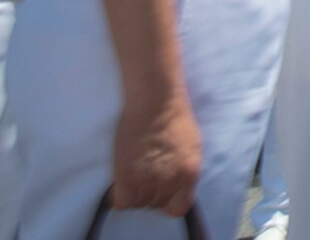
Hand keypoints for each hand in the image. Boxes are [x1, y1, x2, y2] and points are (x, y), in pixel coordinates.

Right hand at [110, 92, 201, 214]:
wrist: (155, 102)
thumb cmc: (174, 118)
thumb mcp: (191, 148)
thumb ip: (183, 171)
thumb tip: (175, 186)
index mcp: (189, 174)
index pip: (179, 208)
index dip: (168, 201)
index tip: (161, 192)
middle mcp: (170, 181)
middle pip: (155, 204)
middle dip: (149, 192)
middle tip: (144, 174)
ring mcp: (148, 181)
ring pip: (137, 202)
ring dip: (133, 191)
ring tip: (133, 172)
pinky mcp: (126, 177)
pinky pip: (121, 201)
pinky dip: (117, 194)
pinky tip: (121, 179)